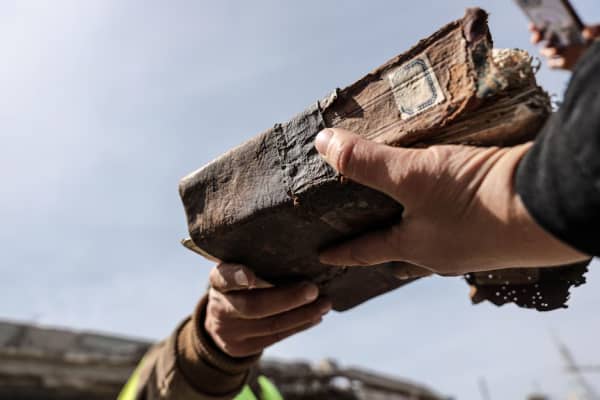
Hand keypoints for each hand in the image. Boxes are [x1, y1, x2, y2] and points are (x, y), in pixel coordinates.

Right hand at [205, 263, 330, 357]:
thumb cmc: (239, 284)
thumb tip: (297, 254)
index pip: (223, 277)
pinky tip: (316, 316)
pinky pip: (275, 337)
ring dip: (302, 314)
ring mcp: (229, 331)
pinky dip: (299, 326)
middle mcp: (220, 307)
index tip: (250, 276)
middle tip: (313, 289)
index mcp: (217, 281)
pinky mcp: (242, 348)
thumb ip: (255, 263)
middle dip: (287, 298)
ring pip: (270, 325)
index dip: (236, 277)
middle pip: (254, 306)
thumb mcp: (237, 269)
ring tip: (325, 303)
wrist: (219, 320)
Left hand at [314, 128, 587, 274]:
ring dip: (420, 226)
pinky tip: (456, 198)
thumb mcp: (413, 176)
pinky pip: (464, 222)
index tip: (324, 257)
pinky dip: (450, 211)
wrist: (551, 208)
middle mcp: (443, 253)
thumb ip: (367, 161)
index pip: (367, 251)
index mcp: (416, 247)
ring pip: (436, 238)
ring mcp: (474, 246)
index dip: (343, 252)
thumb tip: (321, 143)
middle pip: (403, 249)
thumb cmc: (475, 199)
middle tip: (368, 232)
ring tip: (411, 211)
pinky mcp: (500, 228)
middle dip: (384, 240)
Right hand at [530, 23, 599, 69]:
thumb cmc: (596, 43)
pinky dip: (553, 62)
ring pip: (545, 51)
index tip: (532, 26)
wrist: (597, 61)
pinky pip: (551, 64)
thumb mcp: (597, 32)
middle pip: (541, 38)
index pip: (547, 25)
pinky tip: (560, 61)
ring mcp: (560, 52)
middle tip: (536, 39)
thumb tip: (586, 32)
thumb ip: (593, 30)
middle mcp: (560, 40)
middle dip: (536, 38)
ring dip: (547, 51)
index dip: (538, 26)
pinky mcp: (562, 64)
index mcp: (565, 29)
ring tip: (554, 51)